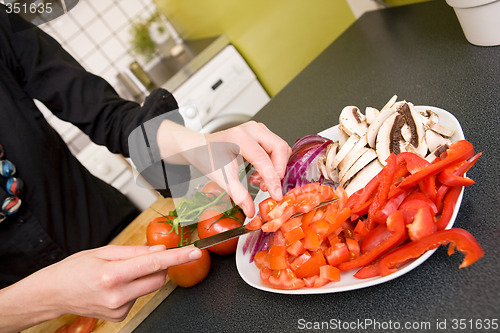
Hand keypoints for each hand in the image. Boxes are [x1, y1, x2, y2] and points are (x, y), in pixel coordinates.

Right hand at [0, 245, 201, 331]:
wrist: (53, 294)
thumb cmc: (74, 269)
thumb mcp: (103, 251)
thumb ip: (135, 251)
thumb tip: (159, 249)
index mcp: (112, 274)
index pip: (154, 263)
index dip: (177, 257)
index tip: (193, 252)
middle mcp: (117, 295)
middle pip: (158, 278)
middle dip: (159, 266)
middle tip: (143, 258)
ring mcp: (119, 309)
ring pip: (150, 288)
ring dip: (144, 277)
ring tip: (120, 273)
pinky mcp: (120, 316)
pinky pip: (139, 297)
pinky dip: (134, 288)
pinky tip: (116, 286)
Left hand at [156, 120, 290, 216]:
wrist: (201, 148)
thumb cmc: (208, 157)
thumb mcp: (222, 178)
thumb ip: (238, 194)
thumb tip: (251, 210)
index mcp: (240, 137)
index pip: (264, 159)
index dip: (273, 179)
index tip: (276, 195)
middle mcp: (252, 129)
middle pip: (280, 148)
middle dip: (278, 171)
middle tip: (269, 188)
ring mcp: (258, 130)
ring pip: (281, 149)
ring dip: (276, 168)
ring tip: (260, 182)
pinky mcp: (262, 135)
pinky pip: (276, 150)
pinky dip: (273, 165)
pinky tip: (258, 175)